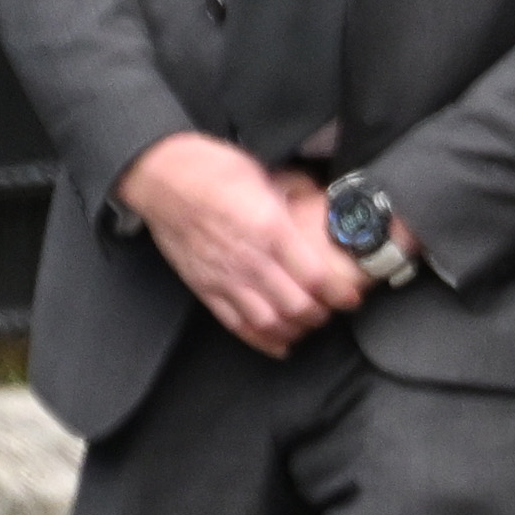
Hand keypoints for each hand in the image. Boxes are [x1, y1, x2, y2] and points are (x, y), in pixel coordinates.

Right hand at [113, 129, 353, 352]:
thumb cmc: (214, 170)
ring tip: (307, 326)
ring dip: (294, 330)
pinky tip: (279, 344)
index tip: (351, 298)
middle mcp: (249, 258)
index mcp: (271, 229)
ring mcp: (224, 276)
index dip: (339, 294)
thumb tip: (322, 201)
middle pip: (296, 306)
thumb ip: (298, 196)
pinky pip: (235, 323)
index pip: (315, 276)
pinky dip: (260, 339)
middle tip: (332, 312)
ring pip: (268, 321)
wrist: (162, 176)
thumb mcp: (268, 175)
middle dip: (320, 315)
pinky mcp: (203, 287)